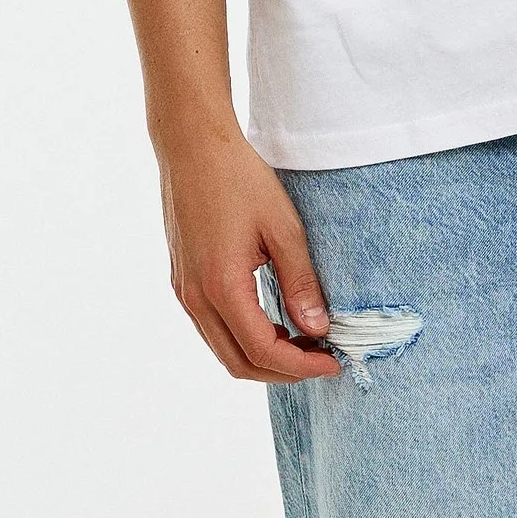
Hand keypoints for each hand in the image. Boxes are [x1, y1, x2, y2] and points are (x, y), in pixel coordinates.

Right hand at [157, 124, 339, 382]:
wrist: (192, 147)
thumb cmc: (239, 178)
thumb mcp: (283, 228)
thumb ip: (301, 283)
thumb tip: (318, 330)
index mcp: (221, 286)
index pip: (263, 351)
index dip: (301, 366)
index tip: (333, 362)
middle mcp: (195, 297)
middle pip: (239, 363)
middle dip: (284, 371)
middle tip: (322, 359)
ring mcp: (184, 292)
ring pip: (223, 350)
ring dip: (263, 357)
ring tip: (303, 343)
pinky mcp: (183, 282)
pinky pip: (213, 329)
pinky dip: (244, 339)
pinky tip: (274, 323)